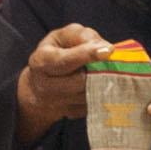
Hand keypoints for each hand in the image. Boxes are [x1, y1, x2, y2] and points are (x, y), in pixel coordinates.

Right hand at [15, 24, 114, 146]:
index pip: (66, 60)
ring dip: (103, 80)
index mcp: (41, 61)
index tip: (108, 50)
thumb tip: (103, 47)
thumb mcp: (63, 37)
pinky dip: (102, 92)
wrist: (41, 86)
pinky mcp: (72, 113)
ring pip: (91, 93)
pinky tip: (100, 83)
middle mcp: (45, 86)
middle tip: (109, 60)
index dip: (88, 54)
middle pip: (81, 80)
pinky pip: (95, 102)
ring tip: (104, 70)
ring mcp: (58, 104)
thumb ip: (81, 36)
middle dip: (99, 69)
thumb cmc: (56, 54)